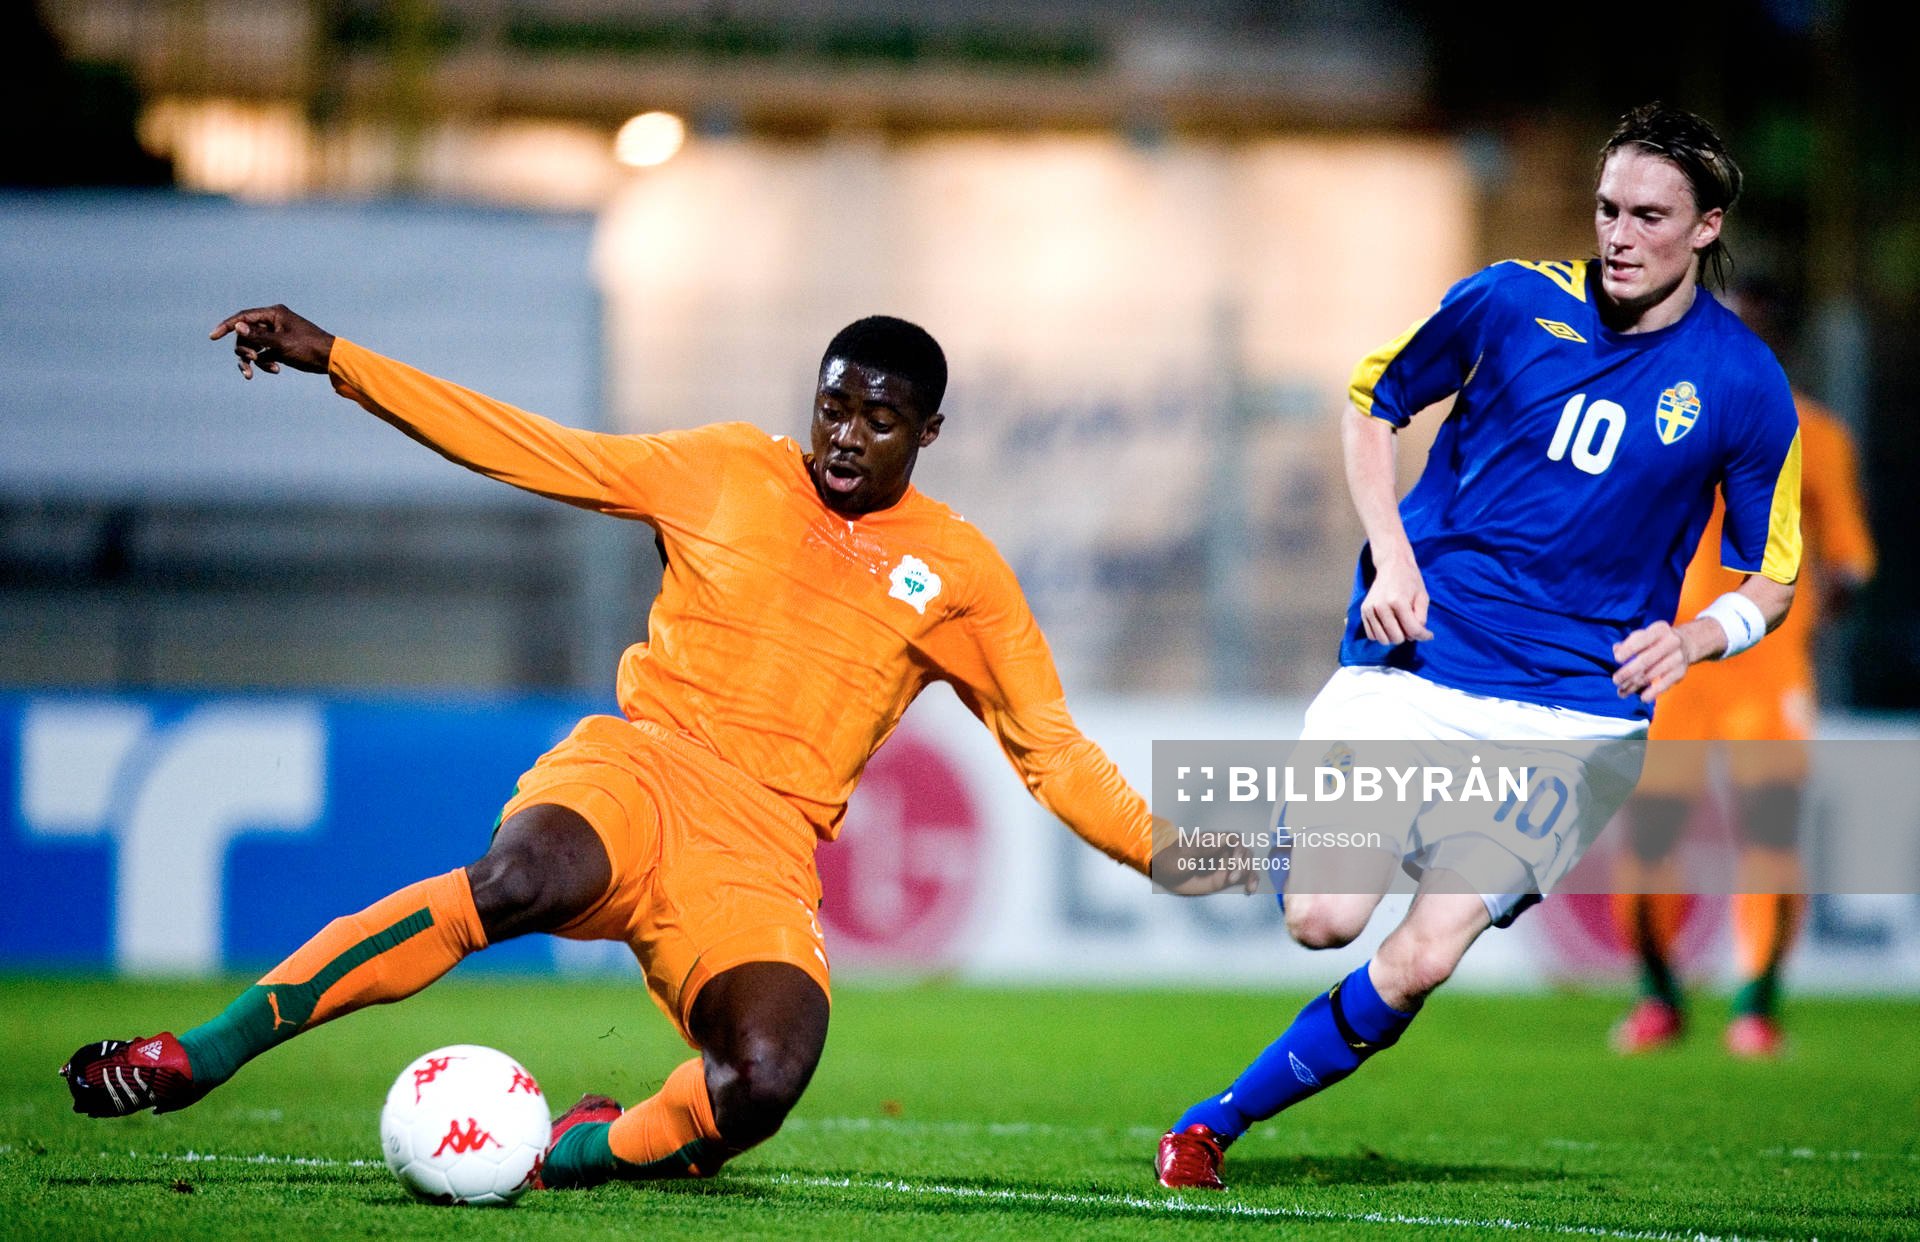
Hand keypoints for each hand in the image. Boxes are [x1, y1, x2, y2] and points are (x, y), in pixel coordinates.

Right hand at [209, 304, 334, 379]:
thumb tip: (236, 326)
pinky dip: (264, 363)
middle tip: (251, 360)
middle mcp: (273, 322)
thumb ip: (257, 336)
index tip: (212, 336)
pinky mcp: (279, 349)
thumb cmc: (308, 347)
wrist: (330, 360)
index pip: (243, 317)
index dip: (227, 326)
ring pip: (252, 347)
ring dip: (253, 359)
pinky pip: (262, 355)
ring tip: (256, 372)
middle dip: (244, 349)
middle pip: (245, 334)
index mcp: (274, 314)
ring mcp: (275, 336)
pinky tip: (275, 370)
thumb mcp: (281, 343)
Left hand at [1150, 818, 1262, 895]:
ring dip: (1250, 874)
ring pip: (1247, 865)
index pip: (1234, 839)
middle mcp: (1223, 851)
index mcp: (1214, 840)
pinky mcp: (1226, 878)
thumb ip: (1203, 847)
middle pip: (1244, 852)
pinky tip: (1250, 889)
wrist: (1164, 874)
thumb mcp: (1184, 853)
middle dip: (1242, 864)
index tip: (1234, 859)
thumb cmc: (1172, 858)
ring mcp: (1225, 865)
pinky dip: (1251, 881)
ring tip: (1246, 886)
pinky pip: (1244, 877)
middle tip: (1231, 877)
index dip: (1239, 848)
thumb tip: (1224, 839)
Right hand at [1360, 552, 1432, 644]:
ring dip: (1394, 637)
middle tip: (1411, 626)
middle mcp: (1381, 607)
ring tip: (1400, 626)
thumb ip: (1421, 617)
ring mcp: (1370, 610)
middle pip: (1396, 638)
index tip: (1429, 634)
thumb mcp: (1423, 597)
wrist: (1392, 566)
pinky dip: (1382, 635)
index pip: (1412, 630)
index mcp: (1398, 601)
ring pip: (1383, 639)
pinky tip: (1389, 626)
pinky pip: (1371, 635)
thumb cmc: (1410, 580)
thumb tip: (1415, 635)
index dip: (1423, 635)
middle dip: (1408, 636)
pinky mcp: (1363, 611)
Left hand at [1612, 619, 1715, 702]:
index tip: (1617, 659)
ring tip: (1622, 692)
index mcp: (1659, 630)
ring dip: (1635, 685)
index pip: (1641, 640)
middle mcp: (1671, 642)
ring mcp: (1677, 657)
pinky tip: (1643, 698)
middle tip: (1615, 680)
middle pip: (1645, 660)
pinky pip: (1665, 684)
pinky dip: (1653, 692)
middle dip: (1628, 672)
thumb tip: (1616, 649)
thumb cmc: (1656, 640)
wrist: (1686, 644)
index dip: (1628, 650)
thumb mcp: (1644, 636)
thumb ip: (1629, 642)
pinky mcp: (1681, 671)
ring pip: (1652, 674)